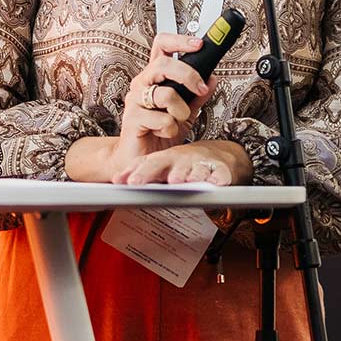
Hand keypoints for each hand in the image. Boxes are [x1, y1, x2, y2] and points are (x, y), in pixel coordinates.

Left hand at [118, 140, 252, 186]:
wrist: (221, 157)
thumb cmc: (187, 163)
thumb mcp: (163, 164)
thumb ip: (141, 171)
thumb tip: (117, 179)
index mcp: (167, 158)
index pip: (149, 163)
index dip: (138, 172)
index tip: (126, 181)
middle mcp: (183, 159)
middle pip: (166, 163)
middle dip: (151, 171)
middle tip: (140, 181)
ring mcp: (203, 163)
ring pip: (193, 169)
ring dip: (185, 174)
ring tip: (177, 180)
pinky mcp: (223, 170)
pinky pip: (221, 175)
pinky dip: (219, 179)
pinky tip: (215, 182)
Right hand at [119, 31, 210, 156]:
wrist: (141, 159)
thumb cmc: (159, 133)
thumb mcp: (186, 113)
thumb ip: (197, 96)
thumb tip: (212, 78)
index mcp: (154, 78)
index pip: (162, 46)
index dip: (180, 41)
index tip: (198, 45)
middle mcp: (142, 84)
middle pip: (163, 63)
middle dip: (188, 75)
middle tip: (199, 89)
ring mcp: (135, 100)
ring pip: (165, 94)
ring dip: (180, 111)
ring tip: (177, 121)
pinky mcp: (132, 118)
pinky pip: (162, 119)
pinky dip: (170, 129)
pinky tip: (163, 132)